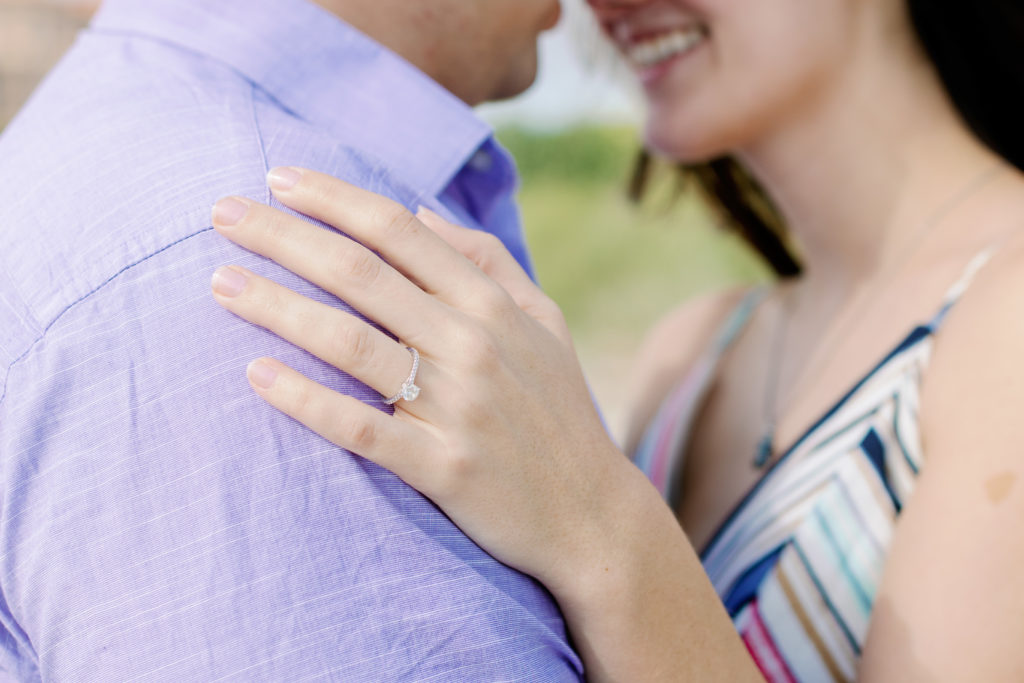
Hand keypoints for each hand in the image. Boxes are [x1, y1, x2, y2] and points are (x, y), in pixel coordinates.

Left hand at [209, 168, 631, 590]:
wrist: (591, 513)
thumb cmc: (558, 411)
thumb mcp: (544, 321)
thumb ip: (487, 261)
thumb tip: (419, 212)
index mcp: (492, 304)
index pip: (399, 231)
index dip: (333, 198)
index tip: (277, 178)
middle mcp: (473, 345)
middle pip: (361, 273)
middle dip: (284, 236)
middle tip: (220, 214)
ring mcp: (458, 407)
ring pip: (350, 342)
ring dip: (278, 307)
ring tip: (221, 284)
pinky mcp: (442, 467)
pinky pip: (360, 427)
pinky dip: (305, 399)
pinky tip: (256, 374)